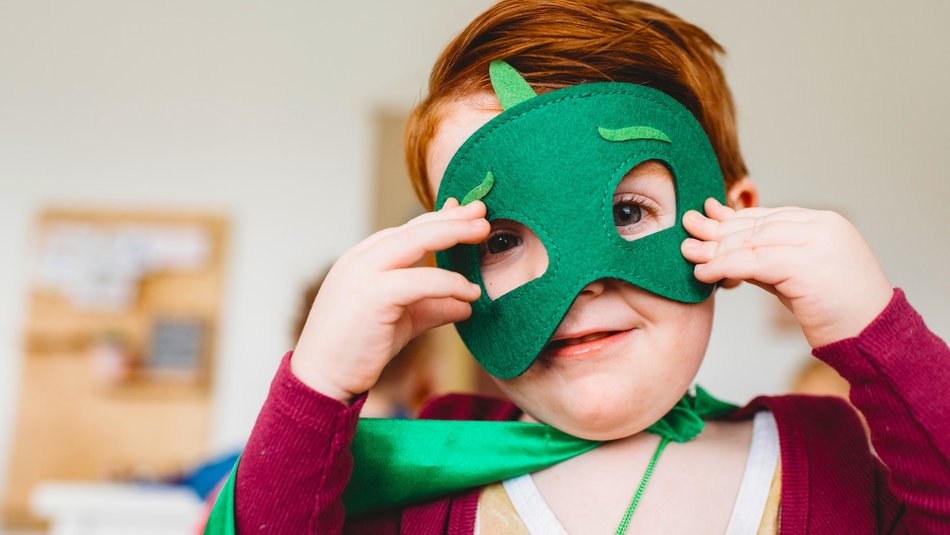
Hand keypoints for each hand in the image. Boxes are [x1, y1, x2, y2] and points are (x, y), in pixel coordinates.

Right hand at [291, 199, 488, 400]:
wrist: (322, 379)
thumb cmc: (357, 349)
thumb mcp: (403, 320)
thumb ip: (432, 306)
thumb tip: (466, 304)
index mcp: (363, 259)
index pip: (407, 230)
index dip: (440, 219)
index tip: (468, 212)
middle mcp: (361, 259)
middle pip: (414, 228)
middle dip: (452, 217)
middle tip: (483, 210)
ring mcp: (363, 273)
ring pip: (416, 241)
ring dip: (453, 233)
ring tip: (483, 232)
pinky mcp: (372, 295)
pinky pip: (420, 281)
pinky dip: (449, 283)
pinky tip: (470, 293)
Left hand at [681, 198, 892, 347]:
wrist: (874, 338)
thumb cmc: (836, 312)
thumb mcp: (795, 277)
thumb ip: (765, 259)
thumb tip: (722, 250)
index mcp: (824, 223)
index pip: (768, 216)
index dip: (733, 218)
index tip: (706, 216)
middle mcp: (822, 226)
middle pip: (757, 226)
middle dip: (718, 230)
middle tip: (687, 230)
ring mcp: (817, 243)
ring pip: (752, 241)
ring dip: (715, 249)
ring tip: (689, 254)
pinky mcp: (808, 265)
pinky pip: (754, 262)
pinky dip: (724, 266)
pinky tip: (704, 273)